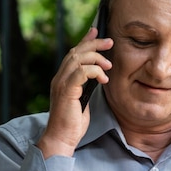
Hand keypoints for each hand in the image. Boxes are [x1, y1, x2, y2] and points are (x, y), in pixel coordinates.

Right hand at [37, 28, 112, 157]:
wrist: (62, 138)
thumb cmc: (72, 123)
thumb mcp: (82, 100)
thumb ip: (86, 87)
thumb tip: (98, 77)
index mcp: (63, 79)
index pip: (73, 54)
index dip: (85, 41)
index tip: (96, 31)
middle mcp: (59, 78)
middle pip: (76, 52)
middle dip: (94, 44)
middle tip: (110, 42)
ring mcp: (61, 84)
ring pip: (78, 59)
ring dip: (97, 58)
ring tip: (109, 66)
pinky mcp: (66, 91)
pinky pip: (80, 72)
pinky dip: (94, 72)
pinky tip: (104, 79)